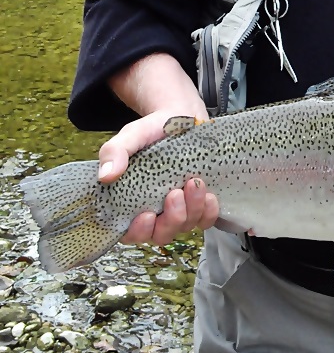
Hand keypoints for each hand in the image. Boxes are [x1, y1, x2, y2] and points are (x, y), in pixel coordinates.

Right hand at [98, 110, 219, 245]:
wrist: (181, 117)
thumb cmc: (151, 131)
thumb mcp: (131, 136)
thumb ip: (115, 152)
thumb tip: (105, 175)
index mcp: (131, 202)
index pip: (131, 233)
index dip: (139, 231)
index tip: (147, 215)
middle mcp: (155, 212)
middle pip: (161, 234)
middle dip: (171, 219)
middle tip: (175, 193)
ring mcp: (179, 209)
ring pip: (185, 226)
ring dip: (191, 210)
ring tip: (193, 183)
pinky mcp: (199, 202)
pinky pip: (205, 220)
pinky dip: (208, 212)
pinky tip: (209, 196)